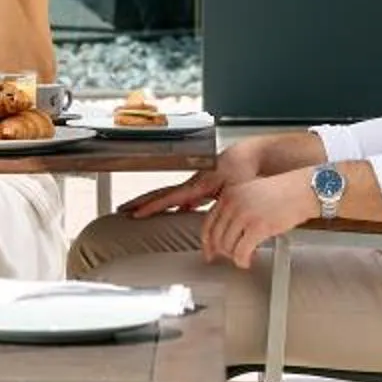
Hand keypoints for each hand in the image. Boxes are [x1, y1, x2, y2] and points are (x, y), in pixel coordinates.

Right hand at [128, 135, 274, 219]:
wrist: (258, 156)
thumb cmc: (247, 170)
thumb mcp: (233, 192)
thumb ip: (219, 209)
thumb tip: (212, 226)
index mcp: (199, 184)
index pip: (168, 197)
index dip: (151, 207)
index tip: (136, 214)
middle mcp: (195, 182)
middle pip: (162, 194)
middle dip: (142, 202)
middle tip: (124, 210)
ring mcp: (198, 183)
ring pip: (171, 194)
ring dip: (154, 201)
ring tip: (138, 210)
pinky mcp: (206, 185)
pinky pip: (183, 194)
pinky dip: (172, 201)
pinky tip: (174, 209)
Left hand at [201, 167, 318, 271]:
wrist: (303, 190)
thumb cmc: (284, 193)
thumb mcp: (252, 194)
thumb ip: (236, 209)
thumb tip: (227, 232)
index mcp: (230, 194)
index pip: (208, 222)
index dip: (208, 241)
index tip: (209, 251)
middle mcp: (233, 202)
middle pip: (216, 236)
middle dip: (222, 252)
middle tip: (230, 258)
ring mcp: (244, 214)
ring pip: (227, 246)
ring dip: (234, 256)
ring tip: (243, 258)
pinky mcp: (258, 227)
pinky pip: (241, 251)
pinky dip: (243, 260)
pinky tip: (248, 260)